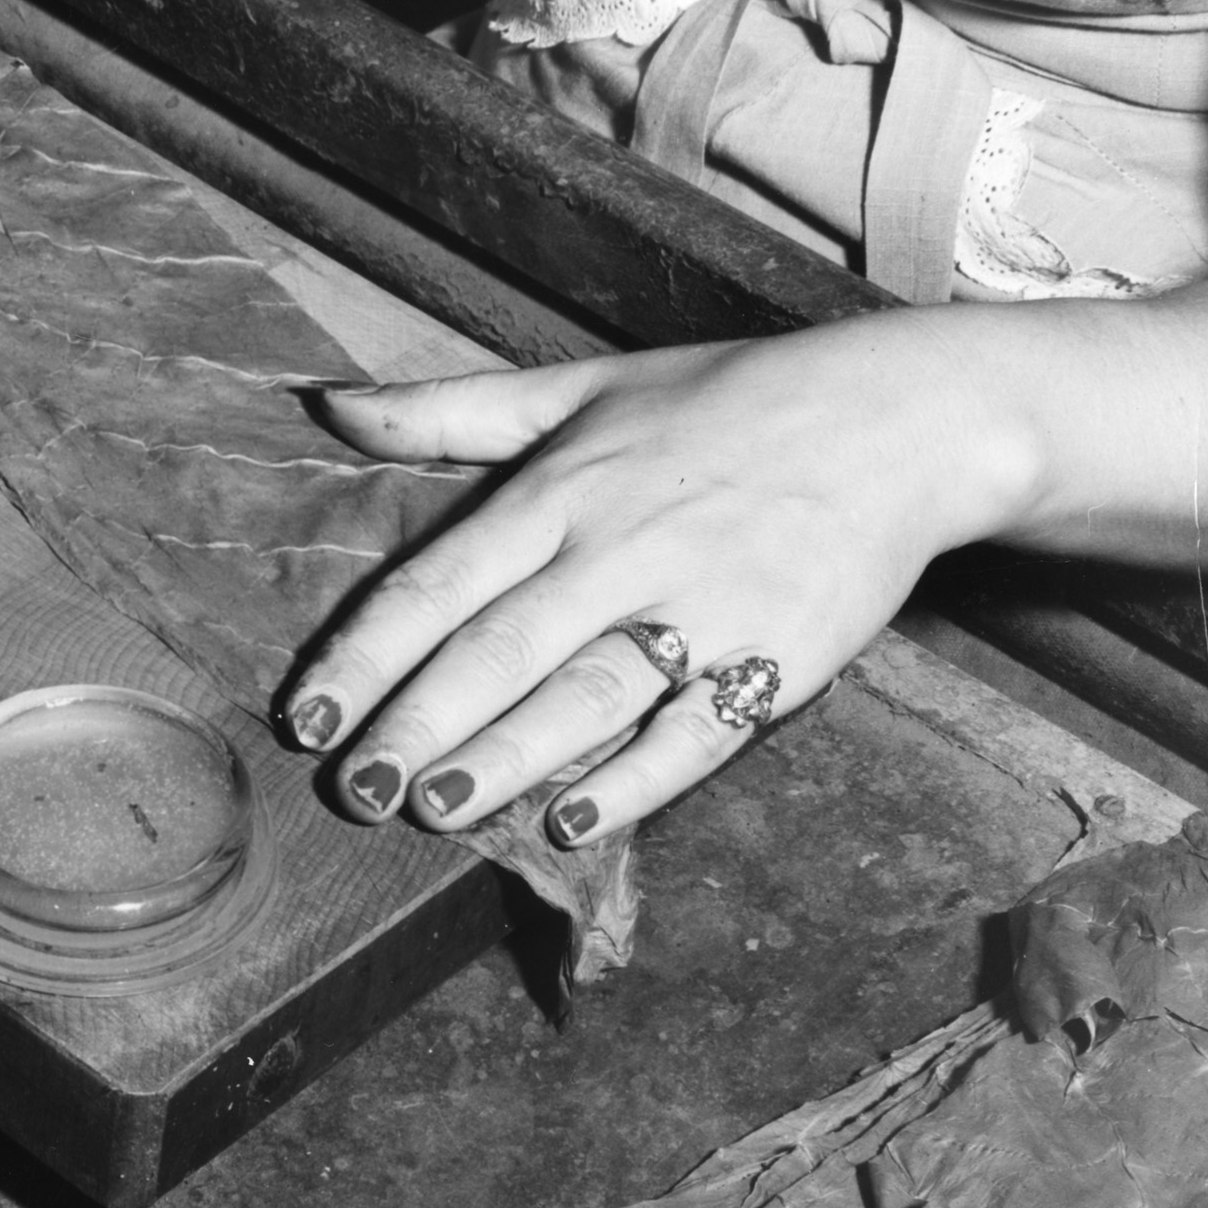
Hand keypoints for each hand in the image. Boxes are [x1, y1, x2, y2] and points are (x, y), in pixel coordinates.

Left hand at [280, 320, 1028, 847]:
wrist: (902, 417)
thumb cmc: (726, 402)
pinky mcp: (780, 654)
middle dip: (417, 725)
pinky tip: (570, 819)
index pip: (439, 581)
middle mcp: (623, 547)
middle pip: (500, 649)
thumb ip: (448, 410)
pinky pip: (695, 731)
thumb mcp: (580, 387)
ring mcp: (706, 604)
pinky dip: (634, 779)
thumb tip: (326, 406)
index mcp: (563, 488)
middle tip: (352, 792)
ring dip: (505, 757)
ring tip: (433, 809)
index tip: (305, 718)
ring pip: (587, 695)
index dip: (366, 654)